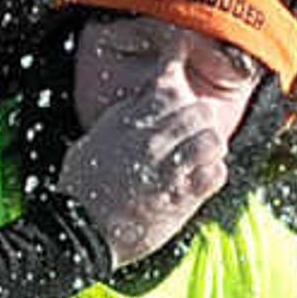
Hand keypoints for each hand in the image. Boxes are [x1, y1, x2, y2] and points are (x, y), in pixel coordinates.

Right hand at [56, 88, 234, 265]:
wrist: (81, 231)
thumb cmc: (83, 187)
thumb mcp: (94, 140)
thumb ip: (122, 117)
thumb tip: (143, 97)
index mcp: (127, 124)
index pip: (166, 86)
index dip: (179, 75)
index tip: (182, 66)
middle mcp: (150, 142)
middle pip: (199, 111)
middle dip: (200, 118)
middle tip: (192, 130)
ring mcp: (167, 169)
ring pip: (213, 140)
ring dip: (210, 147)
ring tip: (199, 156)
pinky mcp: (181, 197)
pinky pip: (216, 174)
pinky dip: (213, 173)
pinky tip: (200, 178)